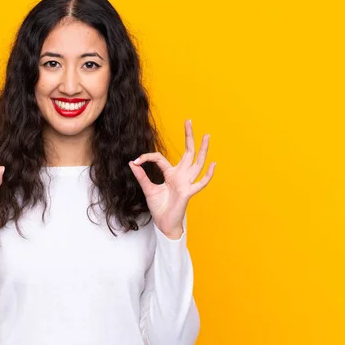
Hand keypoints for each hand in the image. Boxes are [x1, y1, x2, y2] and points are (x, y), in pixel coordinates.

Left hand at [128, 119, 214, 237]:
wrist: (163, 223)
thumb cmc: (159, 207)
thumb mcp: (148, 189)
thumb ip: (141, 176)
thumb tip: (131, 162)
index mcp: (171, 174)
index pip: (160, 158)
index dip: (147, 157)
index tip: (136, 161)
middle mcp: (181, 176)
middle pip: (188, 153)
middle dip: (189, 137)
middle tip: (189, 121)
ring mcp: (186, 183)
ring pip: (197, 164)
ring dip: (202, 150)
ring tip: (206, 136)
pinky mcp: (188, 192)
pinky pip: (200, 183)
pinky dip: (207, 175)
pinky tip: (213, 165)